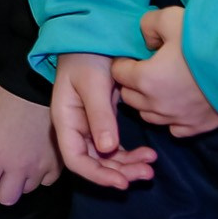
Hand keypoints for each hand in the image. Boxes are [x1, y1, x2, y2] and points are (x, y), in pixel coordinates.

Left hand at [0, 80, 61, 205]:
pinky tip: (33, 158)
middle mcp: (19, 168)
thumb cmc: (3, 99)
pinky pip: (45, 182)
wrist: (38, 87)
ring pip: (26, 190)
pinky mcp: (58, 165)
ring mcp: (41, 168)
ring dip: (18, 181)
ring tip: (17, 159)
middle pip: (6, 198)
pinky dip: (38, 175)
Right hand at [50, 53, 158, 189]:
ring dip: (128, 165)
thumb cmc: (87, 56)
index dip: (97, 174)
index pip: (74, 158)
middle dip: (119, 171)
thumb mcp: (93, 82)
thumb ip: (100, 115)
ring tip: (151, 164)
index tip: (122, 181)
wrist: (92, 37)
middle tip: (147, 172)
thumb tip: (107, 149)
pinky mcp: (103, 121)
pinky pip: (115, 146)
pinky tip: (147, 154)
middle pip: (93, 162)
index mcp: (66, 119)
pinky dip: (130, 154)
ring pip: (107, 157)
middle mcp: (76, 127)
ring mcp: (89, 125)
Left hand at [113, 7, 217, 137]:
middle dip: (132, 83)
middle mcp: (158, 104)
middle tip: (145, 69)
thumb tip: (146, 40)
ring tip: (160, 86)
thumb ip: (148, 25)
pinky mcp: (198, 127)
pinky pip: (174, 129)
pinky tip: (178, 103)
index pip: (117, 73)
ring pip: (149, 116)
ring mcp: (178, 119)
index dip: (123, 62)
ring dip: (148, 102)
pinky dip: (171, 118)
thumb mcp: (169, 18)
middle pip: (130, 97)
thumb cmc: (205, 41)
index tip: (135, 55)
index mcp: (146, 78)